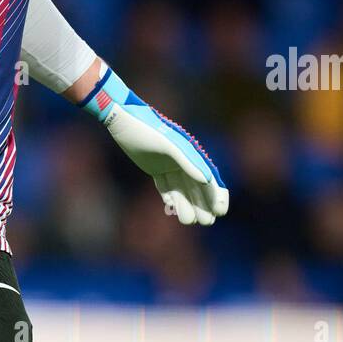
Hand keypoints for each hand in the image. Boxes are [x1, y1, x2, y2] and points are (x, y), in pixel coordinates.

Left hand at [83, 67, 228, 226]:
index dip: (214, 195)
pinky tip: (172, 210)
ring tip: (190, 221)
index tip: (219, 212)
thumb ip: (187, 160)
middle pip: (195, 187)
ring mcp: (168, 164)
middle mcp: (181, 159)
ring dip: (186, 204)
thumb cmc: (146, 128)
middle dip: (203, 204)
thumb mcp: (167, 144)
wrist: (123, 119)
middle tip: (207, 222)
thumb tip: (207, 178)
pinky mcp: (154, 167)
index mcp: (189, 153)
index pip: (207, 178)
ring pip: (180, 189)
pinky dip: (169, 198)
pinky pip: (165, 186)